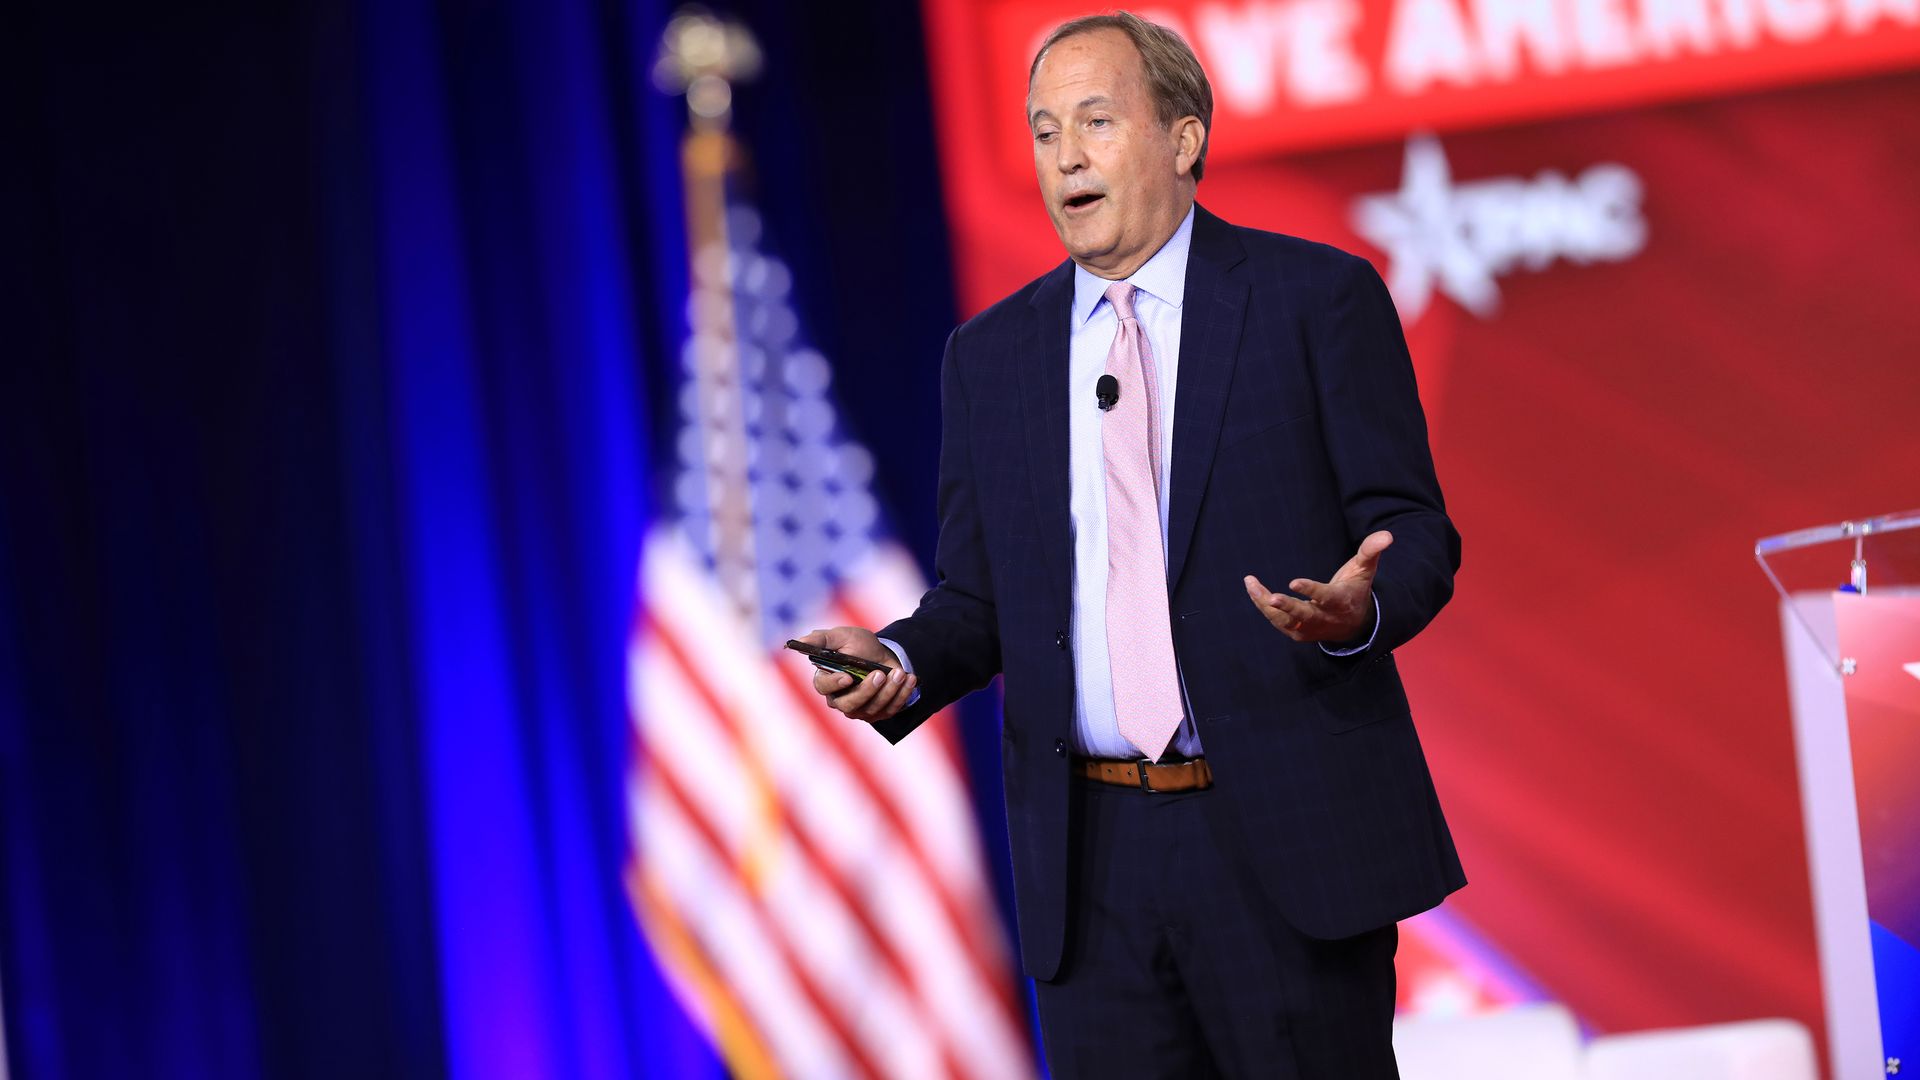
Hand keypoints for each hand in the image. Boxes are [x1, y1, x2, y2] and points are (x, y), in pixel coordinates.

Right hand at [795, 626, 917, 722]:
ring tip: (900, 673)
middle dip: (867, 691)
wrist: (883, 654)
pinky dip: (902, 695)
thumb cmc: (859, 645)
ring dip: (889, 691)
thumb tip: (800, 641)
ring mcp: (859, 709)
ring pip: (871, 709)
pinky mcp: (877, 713)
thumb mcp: (843, 636)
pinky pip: (890, 710)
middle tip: (880, 674)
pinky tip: (909, 680)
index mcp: (826, 680)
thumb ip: (822, 638)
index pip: (823, 687)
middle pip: (849, 705)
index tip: (848, 676)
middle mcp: (840, 699)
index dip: (834, 684)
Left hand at [1244, 530, 1391, 643]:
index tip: (1293, 582)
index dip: (1310, 590)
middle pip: (1304, 616)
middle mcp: (1324, 618)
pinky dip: (1263, 606)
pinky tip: (1253, 589)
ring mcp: (1309, 628)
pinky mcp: (1297, 632)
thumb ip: (1371, 551)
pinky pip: (1277, 621)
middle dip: (1288, 607)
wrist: (1354, 624)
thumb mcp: (1365, 570)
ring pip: (1285, 620)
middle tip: (1271, 597)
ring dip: (1266, 605)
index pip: (1325, 597)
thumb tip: (1387, 535)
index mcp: (1340, 602)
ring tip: (1251, 584)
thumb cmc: (1356, 590)